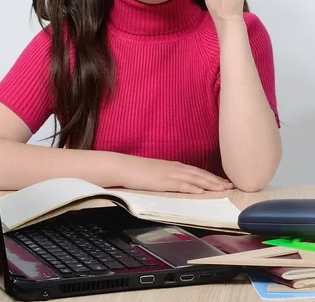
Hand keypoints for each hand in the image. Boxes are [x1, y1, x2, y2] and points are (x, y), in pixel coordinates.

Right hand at [119, 156, 233, 193]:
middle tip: (231, 185)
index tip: (224, 182)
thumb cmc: (139, 171)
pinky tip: (201, 190)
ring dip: (210, 183)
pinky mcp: (163, 181)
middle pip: (200, 174)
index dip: (212, 177)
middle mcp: (175, 168)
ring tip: (222, 188)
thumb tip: (179, 184)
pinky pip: (180, 184)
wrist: (124, 167)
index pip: (198, 171)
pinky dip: (192, 186)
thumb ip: (169, 177)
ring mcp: (169, 174)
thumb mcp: (157, 173)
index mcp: (174, 166)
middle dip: (216, 180)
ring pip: (194, 178)